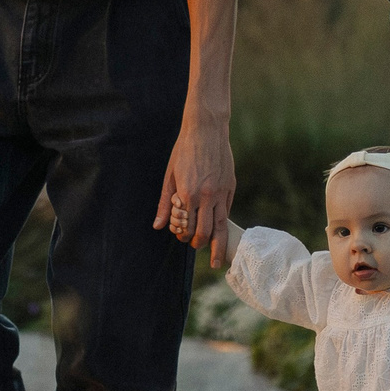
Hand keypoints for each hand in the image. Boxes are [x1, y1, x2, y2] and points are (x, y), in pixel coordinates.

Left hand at [156, 116, 234, 266]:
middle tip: (196, 247)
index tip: (181, 236)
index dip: (183, 235)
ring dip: (217, 245)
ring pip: (221, 227)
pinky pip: (227, 211)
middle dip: (199, 244)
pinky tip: (221, 231)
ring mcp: (221, 192)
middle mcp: (207, 196)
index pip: (186, 227)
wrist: (207, 130)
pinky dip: (222, 223)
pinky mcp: (231, 187)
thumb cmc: (184, 151)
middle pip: (205, 232)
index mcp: (188, 194)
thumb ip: (165, 203)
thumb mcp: (169, 176)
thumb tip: (158, 226)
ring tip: (217, 260)